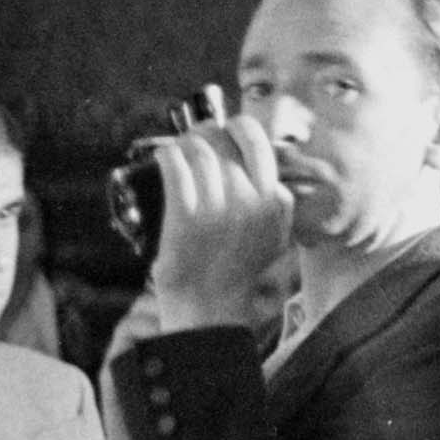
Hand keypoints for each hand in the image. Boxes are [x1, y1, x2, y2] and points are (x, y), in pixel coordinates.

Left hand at [149, 114, 293, 332]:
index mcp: (275, 203)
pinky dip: (167, 155)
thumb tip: (257, 165)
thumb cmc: (236, 271)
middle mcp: (252, 202)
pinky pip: (176, 167)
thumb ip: (275, 203)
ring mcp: (219, 209)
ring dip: (184, 142)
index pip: (258, 142)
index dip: (236, 129)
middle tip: (196, 138)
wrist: (210, 310)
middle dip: (207, 131)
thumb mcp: (274, 236)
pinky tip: (163, 156)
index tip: (225, 133)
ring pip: (200, 150)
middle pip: (226, 140)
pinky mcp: (186, 218)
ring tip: (178, 148)